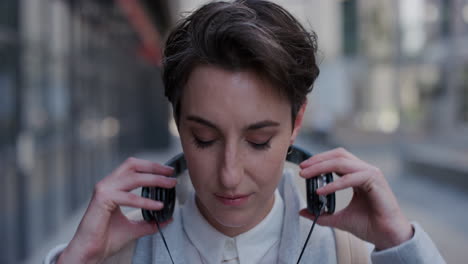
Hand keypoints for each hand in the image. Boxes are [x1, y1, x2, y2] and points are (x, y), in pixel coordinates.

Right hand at [57, 158, 176, 263]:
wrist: (89, 252)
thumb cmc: (105, 238)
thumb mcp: (133, 228)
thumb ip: (149, 222)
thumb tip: (167, 219)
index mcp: (113, 186)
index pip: (133, 168)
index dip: (152, 166)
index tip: (168, 171)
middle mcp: (107, 184)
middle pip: (133, 165)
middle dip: (154, 167)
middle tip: (171, 174)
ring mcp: (104, 190)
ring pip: (133, 177)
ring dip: (154, 179)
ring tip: (169, 185)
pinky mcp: (102, 199)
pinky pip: (129, 197)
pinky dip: (145, 201)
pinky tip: (157, 206)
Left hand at [298, 148, 412, 249]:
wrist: (388, 237)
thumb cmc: (369, 225)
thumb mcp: (339, 218)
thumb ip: (322, 214)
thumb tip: (303, 211)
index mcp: (357, 175)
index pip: (336, 158)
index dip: (319, 160)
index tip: (303, 167)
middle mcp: (364, 171)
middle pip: (338, 155)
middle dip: (317, 160)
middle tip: (302, 168)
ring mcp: (371, 174)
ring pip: (342, 162)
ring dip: (321, 167)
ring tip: (307, 175)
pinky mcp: (375, 181)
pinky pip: (350, 178)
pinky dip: (334, 184)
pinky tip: (321, 191)